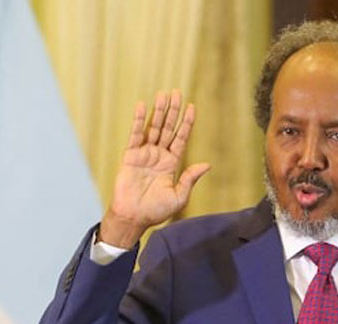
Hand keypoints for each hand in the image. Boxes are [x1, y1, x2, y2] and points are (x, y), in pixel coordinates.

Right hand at [99, 90, 210, 247]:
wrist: (135, 217)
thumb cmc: (157, 211)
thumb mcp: (179, 196)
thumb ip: (190, 178)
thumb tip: (206, 165)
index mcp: (172, 163)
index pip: (181, 138)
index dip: (186, 123)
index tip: (192, 107)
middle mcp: (159, 155)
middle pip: (168, 128)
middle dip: (173, 111)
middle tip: (177, 92)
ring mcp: (145, 154)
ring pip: (153, 127)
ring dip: (158, 111)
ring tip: (163, 94)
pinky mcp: (131, 155)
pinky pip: (135, 134)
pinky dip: (139, 120)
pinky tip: (142, 106)